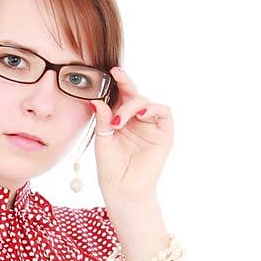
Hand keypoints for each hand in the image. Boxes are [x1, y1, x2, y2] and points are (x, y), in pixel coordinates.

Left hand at [91, 64, 173, 206]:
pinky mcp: (164, 134)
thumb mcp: (102, 139)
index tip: (109, 71)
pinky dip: (153, 108)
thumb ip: (103, 119)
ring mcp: (150, 126)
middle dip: (125, 83)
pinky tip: (141, 113)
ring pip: (146, 102)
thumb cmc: (110, 168)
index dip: (116, 84)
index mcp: (120, 119)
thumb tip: (97, 99)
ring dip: (132, 104)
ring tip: (119, 120)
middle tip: (116, 74)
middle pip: (134, 94)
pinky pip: (164, 112)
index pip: (119, 96)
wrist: (122, 189)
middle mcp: (136, 120)